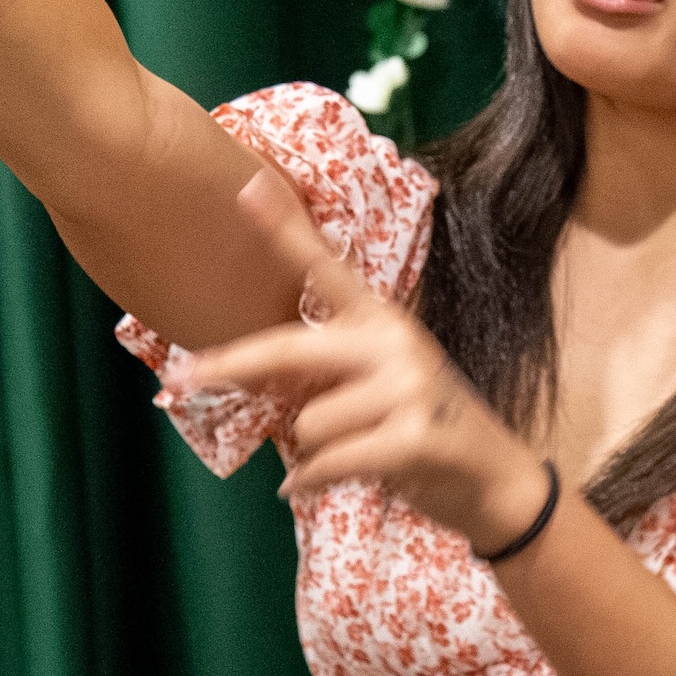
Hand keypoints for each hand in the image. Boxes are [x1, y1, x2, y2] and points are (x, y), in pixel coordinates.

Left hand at [178, 172, 555, 544]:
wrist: (493, 480)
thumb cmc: (422, 429)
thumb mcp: (381, 382)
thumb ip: (326, 368)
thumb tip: (248, 374)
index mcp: (383, 320)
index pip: (327, 269)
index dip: (285, 229)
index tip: (246, 189)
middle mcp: (396, 341)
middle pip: (290, 349)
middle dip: (231, 366)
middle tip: (181, 378)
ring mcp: (409, 387)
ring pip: (306, 423)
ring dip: (308, 453)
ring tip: (347, 455)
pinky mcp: (414, 437)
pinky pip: (327, 462)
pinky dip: (311, 481)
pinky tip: (311, 487)